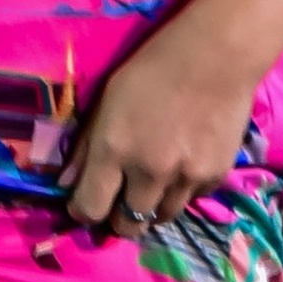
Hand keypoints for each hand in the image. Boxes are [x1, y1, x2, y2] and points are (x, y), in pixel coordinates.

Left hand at [60, 9, 257, 237]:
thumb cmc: (152, 69)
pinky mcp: (214, 176)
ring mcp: (185, 178)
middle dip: (118, 218)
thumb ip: (85, 147)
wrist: (216, 56)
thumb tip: (66, 185)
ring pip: (161, 217)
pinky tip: (183, 165)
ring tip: (152, 184)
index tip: (85, 203)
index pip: (90, 209)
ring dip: (152, 207)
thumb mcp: (107, 101)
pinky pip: (192, 199)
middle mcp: (148, 173)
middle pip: (127, 225)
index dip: (83, 211)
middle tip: (120, 201)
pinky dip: (183, 191)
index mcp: (114, 150)